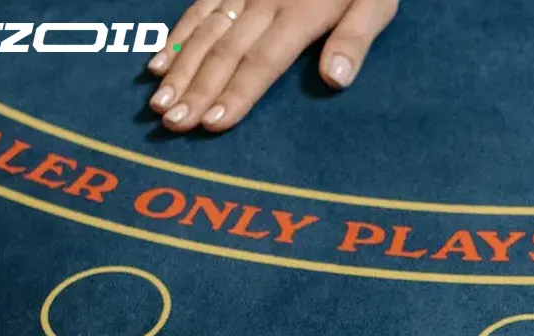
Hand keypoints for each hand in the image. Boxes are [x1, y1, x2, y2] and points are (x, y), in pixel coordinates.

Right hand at [145, 0, 397, 132]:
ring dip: (180, 70)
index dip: (238, 94)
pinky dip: (176, 37)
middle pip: (226, 52)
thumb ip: (355, 39)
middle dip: (198, 91)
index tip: (214, 124)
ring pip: (205, 33)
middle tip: (173, 124)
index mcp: (301, 14)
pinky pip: (198, 8)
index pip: (263, 62)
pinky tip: (158, 65)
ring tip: (159, 104)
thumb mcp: (375, 2)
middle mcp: (264, 3)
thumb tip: (336, 79)